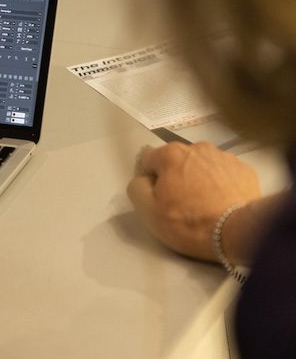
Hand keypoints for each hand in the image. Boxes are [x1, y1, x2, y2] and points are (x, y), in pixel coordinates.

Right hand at [127, 141, 260, 260]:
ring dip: (199, 178)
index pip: (148, 160)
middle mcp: (197, 148)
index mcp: (170, 154)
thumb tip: (144, 180)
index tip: (158, 199)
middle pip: (177, 161)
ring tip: (206, 204)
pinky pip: (225, 173)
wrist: (238, 233)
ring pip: (202, 165)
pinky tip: (223, 203)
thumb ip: (136, 187)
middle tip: (182, 204)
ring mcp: (224, 157)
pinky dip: (221, 184)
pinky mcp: (245, 169)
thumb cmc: (188, 222)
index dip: (149, 180)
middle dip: (176, 177)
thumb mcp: (147, 211)